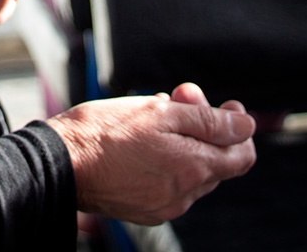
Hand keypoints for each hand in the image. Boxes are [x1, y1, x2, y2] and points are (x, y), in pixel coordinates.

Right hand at [47, 85, 256, 224]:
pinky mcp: (143, 210)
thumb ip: (209, 121)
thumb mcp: (161, 112)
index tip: (225, 106)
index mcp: (194, 169)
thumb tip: (246, 126)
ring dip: (184, 143)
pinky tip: (142, 141)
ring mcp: (164, 206)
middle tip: (179, 96)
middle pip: (215, 160)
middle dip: (204, 127)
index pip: (243, 156)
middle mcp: (184, 195)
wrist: (61, 161)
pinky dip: (165, 162)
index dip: (238, 129)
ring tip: (153, 116)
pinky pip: (169, 184)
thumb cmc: (106, 131)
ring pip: (191, 171)